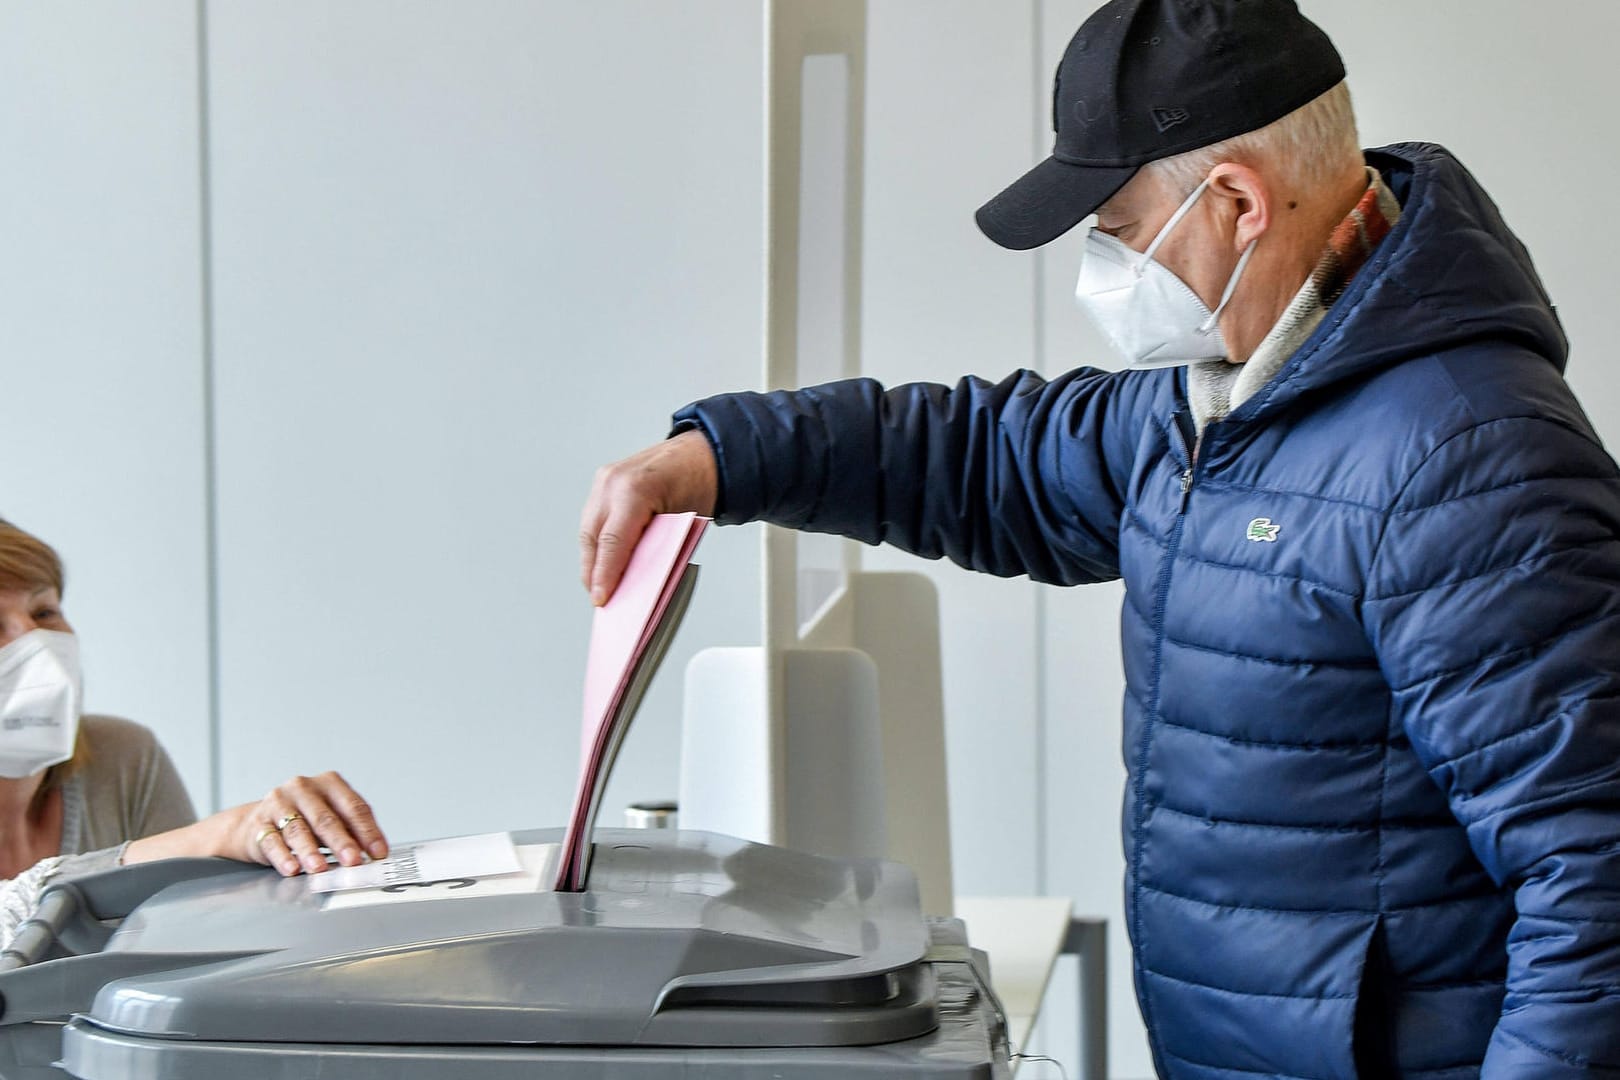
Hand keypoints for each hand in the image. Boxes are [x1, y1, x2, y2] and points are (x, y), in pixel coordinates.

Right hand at [238, 771, 388, 875]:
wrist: (258, 820)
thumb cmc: (305, 819)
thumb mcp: (332, 819)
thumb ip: (353, 832)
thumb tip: (375, 854)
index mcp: (330, 783)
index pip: (354, 807)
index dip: (368, 831)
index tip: (378, 852)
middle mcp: (304, 789)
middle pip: (326, 818)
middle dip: (341, 842)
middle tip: (353, 860)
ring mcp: (279, 804)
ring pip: (298, 830)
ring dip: (310, 851)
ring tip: (320, 868)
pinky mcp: (259, 823)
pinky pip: (272, 841)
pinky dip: (283, 857)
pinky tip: (292, 869)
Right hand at [579, 429, 717, 604]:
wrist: (705, 450)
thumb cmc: (701, 483)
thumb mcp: (684, 523)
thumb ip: (658, 550)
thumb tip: (638, 581)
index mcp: (634, 491)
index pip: (612, 543)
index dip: (604, 576)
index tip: (601, 599)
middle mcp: (613, 482)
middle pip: (593, 538)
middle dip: (594, 572)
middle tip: (600, 597)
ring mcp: (605, 478)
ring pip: (589, 529)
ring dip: (593, 557)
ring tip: (600, 582)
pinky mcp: (604, 480)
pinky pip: (595, 517)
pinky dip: (599, 540)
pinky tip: (604, 557)